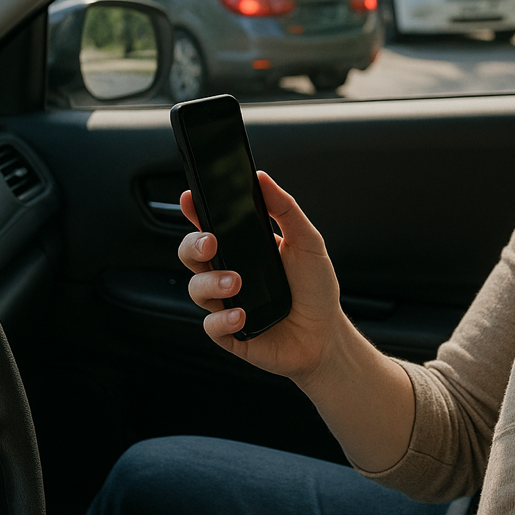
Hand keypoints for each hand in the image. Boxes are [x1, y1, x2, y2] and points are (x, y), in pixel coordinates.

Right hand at [177, 171, 345, 383]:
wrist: (325, 336)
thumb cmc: (315, 289)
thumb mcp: (307, 242)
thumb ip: (285, 209)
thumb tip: (262, 178)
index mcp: (243, 248)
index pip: (210, 225)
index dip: (194, 212)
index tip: (189, 198)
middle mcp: (229, 273)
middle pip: (192, 254)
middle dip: (193, 245)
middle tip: (210, 242)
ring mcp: (226, 303)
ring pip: (196, 288)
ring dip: (211, 282)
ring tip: (235, 282)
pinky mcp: (229, 332)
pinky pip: (210, 325)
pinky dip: (222, 320)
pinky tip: (241, 315)